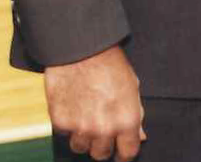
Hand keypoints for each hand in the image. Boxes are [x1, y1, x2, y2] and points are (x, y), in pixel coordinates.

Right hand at [45, 44, 144, 160]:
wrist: (82, 50)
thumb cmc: (111, 65)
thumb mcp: (132, 87)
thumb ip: (135, 115)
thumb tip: (140, 137)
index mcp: (127, 120)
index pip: (128, 153)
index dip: (125, 152)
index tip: (121, 149)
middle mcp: (104, 129)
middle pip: (101, 155)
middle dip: (103, 145)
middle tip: (102, 129)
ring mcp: (80, 127)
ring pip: (81, 148)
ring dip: (84, 137)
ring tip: (86, 117)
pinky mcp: (60, 122)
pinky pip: (64, 134)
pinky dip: (68, 125)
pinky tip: (74, 107)